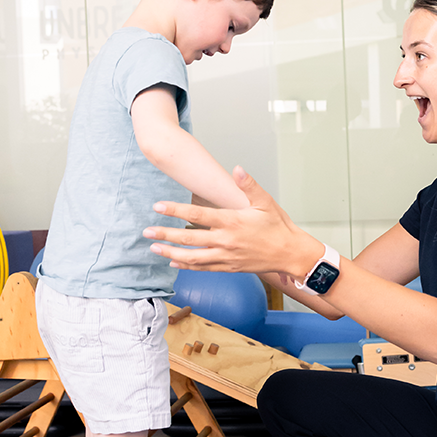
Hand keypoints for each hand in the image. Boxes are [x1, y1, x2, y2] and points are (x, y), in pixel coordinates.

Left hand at [143, 166, 322, 277]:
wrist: (290, 254)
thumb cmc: (278, 227)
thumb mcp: (265, 202)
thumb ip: (248, 185)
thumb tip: (237, 168)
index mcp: (232, 221)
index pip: (196, 215)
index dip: (175, 211)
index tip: (157, 207)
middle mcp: (225, 241)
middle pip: (188, 238)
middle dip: (165, 234)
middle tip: (146, 232)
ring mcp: (226, 256)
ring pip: (192, 257)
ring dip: (171, 253)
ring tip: (154, 249)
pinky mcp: (229, 268)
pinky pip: (203, 268)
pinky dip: (187, 266)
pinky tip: (174, 263)